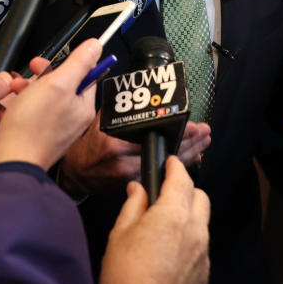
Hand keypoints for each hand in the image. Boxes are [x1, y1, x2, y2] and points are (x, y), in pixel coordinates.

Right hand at [0, 38, 102, 171]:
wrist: (10, 161)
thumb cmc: (33, 128)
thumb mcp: (57, 84)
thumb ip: (78, 63)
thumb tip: (96, 45)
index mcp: (83, 107)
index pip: (84, 76)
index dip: (67, 63)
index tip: (50, 61)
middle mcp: (71, 119)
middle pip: (62, 85)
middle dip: (43, 75)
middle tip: (31, 72)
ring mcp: (53, 128)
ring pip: (44, 97)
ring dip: (28, 88)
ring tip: (15, 89)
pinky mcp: (36, 135)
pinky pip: (31, 112)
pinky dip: (20, 104)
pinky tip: (10, 104)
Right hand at [60, 115, 210, 194]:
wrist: (76, 173)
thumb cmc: (87, 146)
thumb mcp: (100, 121)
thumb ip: (119, 111)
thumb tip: (138, 96)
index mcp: (117, 146)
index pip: (156, 138)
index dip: (178, 133)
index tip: (194, 126)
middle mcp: (127, 164)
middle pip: (167, 154)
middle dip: (190, 143)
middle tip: (206, 133)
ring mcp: (132, 179)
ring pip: (168, 167)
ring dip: (188, 155)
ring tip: (203, 144)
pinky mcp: (135, 187)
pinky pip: (162, 175)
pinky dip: (176, 168)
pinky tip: (190, 160)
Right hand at [99, 159, 209, 283]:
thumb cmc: (125, 280)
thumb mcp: (119, 235)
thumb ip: (132, 206)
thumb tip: (137, 189)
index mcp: (173, 215)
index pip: (182, 178)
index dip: (175, 166)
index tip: (169, 162)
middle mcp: (195, 230)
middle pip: (200, 196)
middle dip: (185, 189)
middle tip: (164, 193)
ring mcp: (203, 253)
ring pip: (202, 221)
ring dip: (188, 214)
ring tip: (163, 224)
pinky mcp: (204, 273)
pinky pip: (201, 245)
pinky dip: (189, 238)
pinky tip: (169, 249)